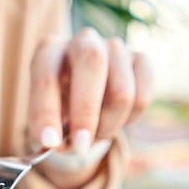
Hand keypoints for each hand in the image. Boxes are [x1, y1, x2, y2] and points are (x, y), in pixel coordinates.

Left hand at [28, 28, 151, 173]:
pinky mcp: (140, 59)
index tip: (50, 142)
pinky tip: (114, 122)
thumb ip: (49, 131)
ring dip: (108, 126)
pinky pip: (142, 99)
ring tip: (95, 137)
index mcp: (50, 51)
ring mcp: (115, 47)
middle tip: (81, 146)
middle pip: (92, 63)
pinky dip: (129, 121)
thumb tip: (57, 144)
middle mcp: (83, 41)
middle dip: (86, 111)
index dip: (47, 111)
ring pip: (121, 92)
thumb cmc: (59, 106)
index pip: (46, 76)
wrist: (85, 91)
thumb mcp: (46, 117)